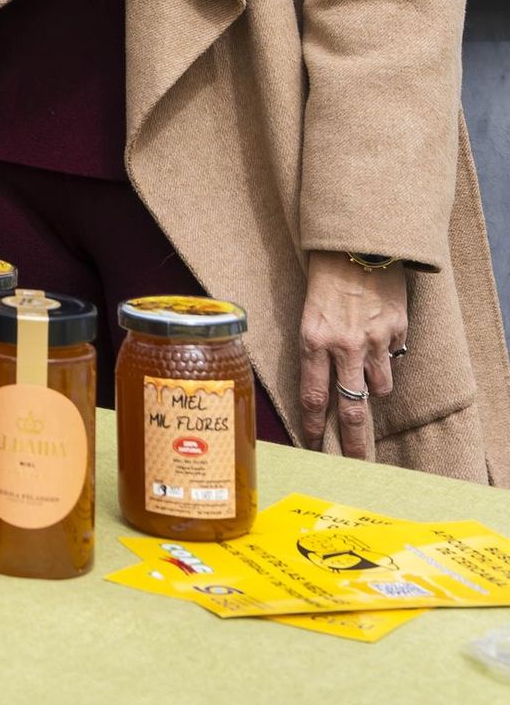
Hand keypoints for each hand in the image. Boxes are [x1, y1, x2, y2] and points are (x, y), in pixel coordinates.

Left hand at [299, 253, 407, 458]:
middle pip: (350, 410)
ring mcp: (374, 340)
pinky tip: (380, 339)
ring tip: (367, 378)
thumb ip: (315, 350)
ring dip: (373, 390)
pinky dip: (388, 357)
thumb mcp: (307, 311)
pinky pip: (394, 359)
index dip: (314, 425)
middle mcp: (343, 346)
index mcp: (312, 340)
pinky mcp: (397, 330)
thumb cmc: (325, 275)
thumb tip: (322, 389)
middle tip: (358, 463)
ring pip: (379, 389)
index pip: (313, 397)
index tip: (315, 443)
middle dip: (354, 443)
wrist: (358, 241)